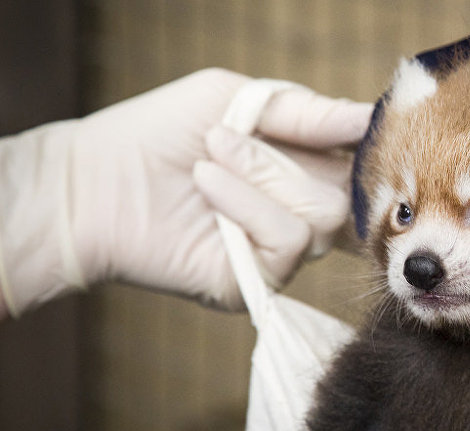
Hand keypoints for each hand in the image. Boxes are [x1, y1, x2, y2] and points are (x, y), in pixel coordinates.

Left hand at [0, 68, 372, 316]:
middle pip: (352, 195)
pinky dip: (249, 205)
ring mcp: (280, 254)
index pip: (362, 170)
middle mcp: (300, 216)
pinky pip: (290, 241)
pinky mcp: (260, 284)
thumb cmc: (158, 134)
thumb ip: (307, 111)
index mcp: (304, 172)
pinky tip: (206, 185)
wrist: (91, 183)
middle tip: (225, 139)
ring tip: (209, 160)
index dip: (367, 151)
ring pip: (325, 217)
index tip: (360, 127)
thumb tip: (370, 117)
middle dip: (293, 159)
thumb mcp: (238, 100)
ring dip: (264, 177)